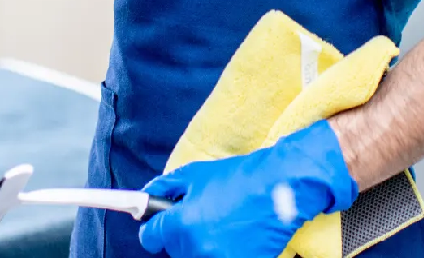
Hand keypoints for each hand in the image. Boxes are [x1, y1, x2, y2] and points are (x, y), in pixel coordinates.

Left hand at [139, 121, 357, 257]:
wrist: (278, 190)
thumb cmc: (237, 178)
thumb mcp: (196, 174)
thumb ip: (165, 187)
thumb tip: (145, 196)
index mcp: (180, 225)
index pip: (149, 239)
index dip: (154, 227)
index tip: (161, 223)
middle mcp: (195, 250)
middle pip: (174, 250)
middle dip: (181, 235)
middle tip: (201, 216)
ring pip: (194, 257)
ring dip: (201, 246)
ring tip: (221, 225)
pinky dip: (222, 252)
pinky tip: (233, 236)